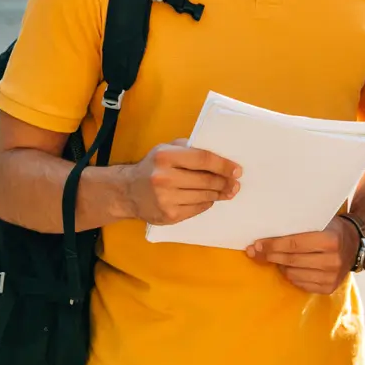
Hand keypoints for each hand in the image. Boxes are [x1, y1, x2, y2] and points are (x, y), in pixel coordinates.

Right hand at [122, 141, 240, 225]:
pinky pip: (197, 208)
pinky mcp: (169, 215)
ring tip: (227, 191)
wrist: (127, 192)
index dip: (223, 165)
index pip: (202, 159)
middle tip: (235, 183)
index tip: (237, 170)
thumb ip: (189, 148)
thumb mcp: (165, 149)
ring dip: (219, 194)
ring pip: (204, 196)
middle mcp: (165, 178)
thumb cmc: (152, 167)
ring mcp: (166, 199)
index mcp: (165, 157)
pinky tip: (210, 199)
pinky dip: (207, 203)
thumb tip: (219, 154)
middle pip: (206, 180)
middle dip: (225, 182)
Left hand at [246, 216, 358, 294]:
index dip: (273, 244)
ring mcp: (332, 277)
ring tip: (276, 257)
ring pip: (293, 274)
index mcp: (330, 240)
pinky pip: (300, 284)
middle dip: (270, 256)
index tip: (257, 244)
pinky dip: (291, 275)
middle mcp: (333, 260)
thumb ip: (298, 226)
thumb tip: (266, 235)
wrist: (355, 244)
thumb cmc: (331, 228)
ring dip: (280, 266)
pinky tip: (289, 267)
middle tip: (255, 252)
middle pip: (291, 260)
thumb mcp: (319, 221)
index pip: (294, 243)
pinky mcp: (329, 288)